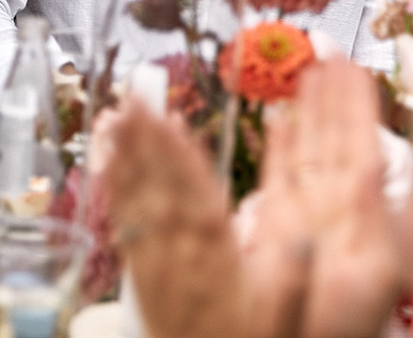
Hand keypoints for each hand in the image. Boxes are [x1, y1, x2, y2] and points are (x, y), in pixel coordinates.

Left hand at [102, 105, 285, 337]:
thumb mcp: (281, 324)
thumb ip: (292, 284)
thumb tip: (305, 243)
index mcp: (217, 264)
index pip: (198, 201)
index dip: (183, 160)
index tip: (172, 122)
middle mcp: (179, 258)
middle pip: (161, 191)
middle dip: (147, 143)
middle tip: (134, 98)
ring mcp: (154, 263)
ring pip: (137, 201)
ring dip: (125, 156)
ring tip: (116, 113)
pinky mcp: (138, 271)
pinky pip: (123, 223)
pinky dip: (114, 187)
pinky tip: (107, 158)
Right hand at [253, 62, 402, 337]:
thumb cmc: (336, 329)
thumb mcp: (359, 288)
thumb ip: (353, 241)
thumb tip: (351, 191)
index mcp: (363, 225)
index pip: (363, 151)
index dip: (357, 107)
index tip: (354, 65)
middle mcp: (339, 217)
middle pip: (338, 144)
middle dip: (333, 97)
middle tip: (329, 50)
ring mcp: (310, 222)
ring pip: (310, 155)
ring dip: (308, 113)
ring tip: (307, 71)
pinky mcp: (281, 234)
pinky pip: (282, 180)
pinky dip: (280, 150)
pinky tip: (279, 122)